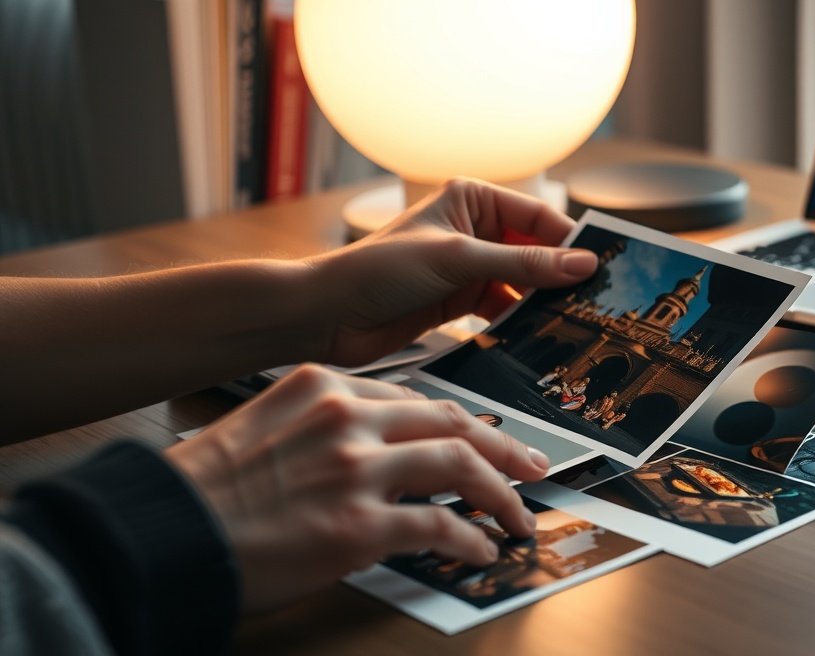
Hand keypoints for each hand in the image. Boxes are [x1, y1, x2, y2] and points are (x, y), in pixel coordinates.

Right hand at [166, 364, 549, 611]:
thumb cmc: (203, 487)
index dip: (456, 421)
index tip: (479, 436)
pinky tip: (480, 550)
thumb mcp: (263, 426)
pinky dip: (469, 538)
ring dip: (500, 493)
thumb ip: (323, 425)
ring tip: (518, 516)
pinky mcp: (359, 525)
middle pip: (451, 420)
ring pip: (460, 464)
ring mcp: (357, 469)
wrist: (161, 531)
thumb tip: (373, 449)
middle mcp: (347, 417)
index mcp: (323, 387)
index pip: (412, 397)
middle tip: (530, 465)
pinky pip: (440, 525)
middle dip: (502, 445)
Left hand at [306, 178, 597, 365]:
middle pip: (536, 251)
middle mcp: (473, 229)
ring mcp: (468, 268)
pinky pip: (505, 310)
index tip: (604, 270)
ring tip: (577, 325)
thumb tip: (582, 265)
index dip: (571, 243)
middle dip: (561, 276)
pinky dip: (520, 324)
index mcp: (472, 198)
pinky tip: (539, 340)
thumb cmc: (378, 271)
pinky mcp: (460, 302)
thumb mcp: (457, 260)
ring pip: (523, 283)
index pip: (539, 218)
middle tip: (599, 303)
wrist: (326, 316)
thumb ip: (523, 263)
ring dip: (543, 304)